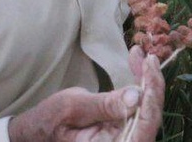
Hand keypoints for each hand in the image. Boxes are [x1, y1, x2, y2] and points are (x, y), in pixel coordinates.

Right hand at [8, 46, 163, 141]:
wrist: (38, 129)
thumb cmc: (51, 119)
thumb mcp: (73, 107)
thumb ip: (104, 105)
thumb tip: (136, 97)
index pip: (143, 128)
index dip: (152, 98)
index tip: (150, 68)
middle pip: (150, 117)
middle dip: (152, 84)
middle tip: (148, 58)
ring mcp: (123, 137)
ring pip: (147, 109)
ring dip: (147, 81)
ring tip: (141, 57)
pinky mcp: (122, 127)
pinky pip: (138, 106)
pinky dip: (140, 84)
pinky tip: (137, 65)